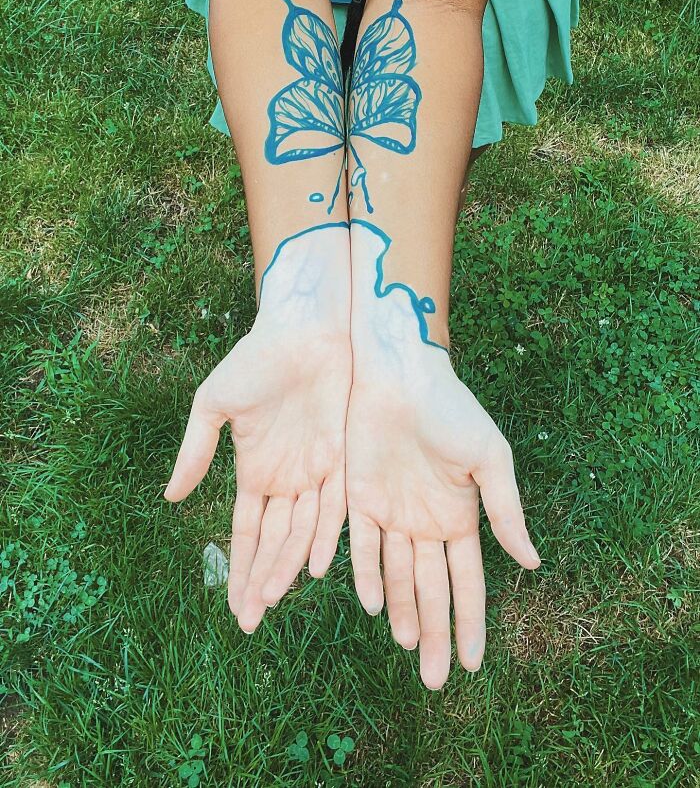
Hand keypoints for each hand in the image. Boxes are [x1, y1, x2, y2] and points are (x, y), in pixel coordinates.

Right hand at [164, 225, 351, 632]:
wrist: (304, 331)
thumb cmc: (256, 361)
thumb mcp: (214, 406)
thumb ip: (195, 451)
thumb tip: (169, 498)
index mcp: (255, 471)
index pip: (246, 532)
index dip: (239, 569)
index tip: (233, 608)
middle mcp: (287, 480)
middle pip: (274, 542)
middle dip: (261, 580)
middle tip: (250, 621)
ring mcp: (316, 472)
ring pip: (302, 532)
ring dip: (287, 566)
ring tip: (274, 601)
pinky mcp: (343, 459)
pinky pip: (335, 506)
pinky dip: (325, 534)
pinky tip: (316, 564)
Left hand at [346, 228, 539, 688]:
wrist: (399, 374)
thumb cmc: (450, 411)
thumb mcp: (489, 460)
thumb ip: (506, 512)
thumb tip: (533, 563)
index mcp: (460, 518)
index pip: (468, 584)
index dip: (470, 623)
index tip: (473, 665)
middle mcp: (425, 524)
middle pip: (430, 591)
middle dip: (434, 634)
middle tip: (433, 680)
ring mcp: (392, 514)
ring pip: (396, 576)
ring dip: (401, 612)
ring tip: (406, 647)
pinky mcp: (358, 499)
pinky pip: (361, 547)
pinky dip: (366, 575)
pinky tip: (369, 604)